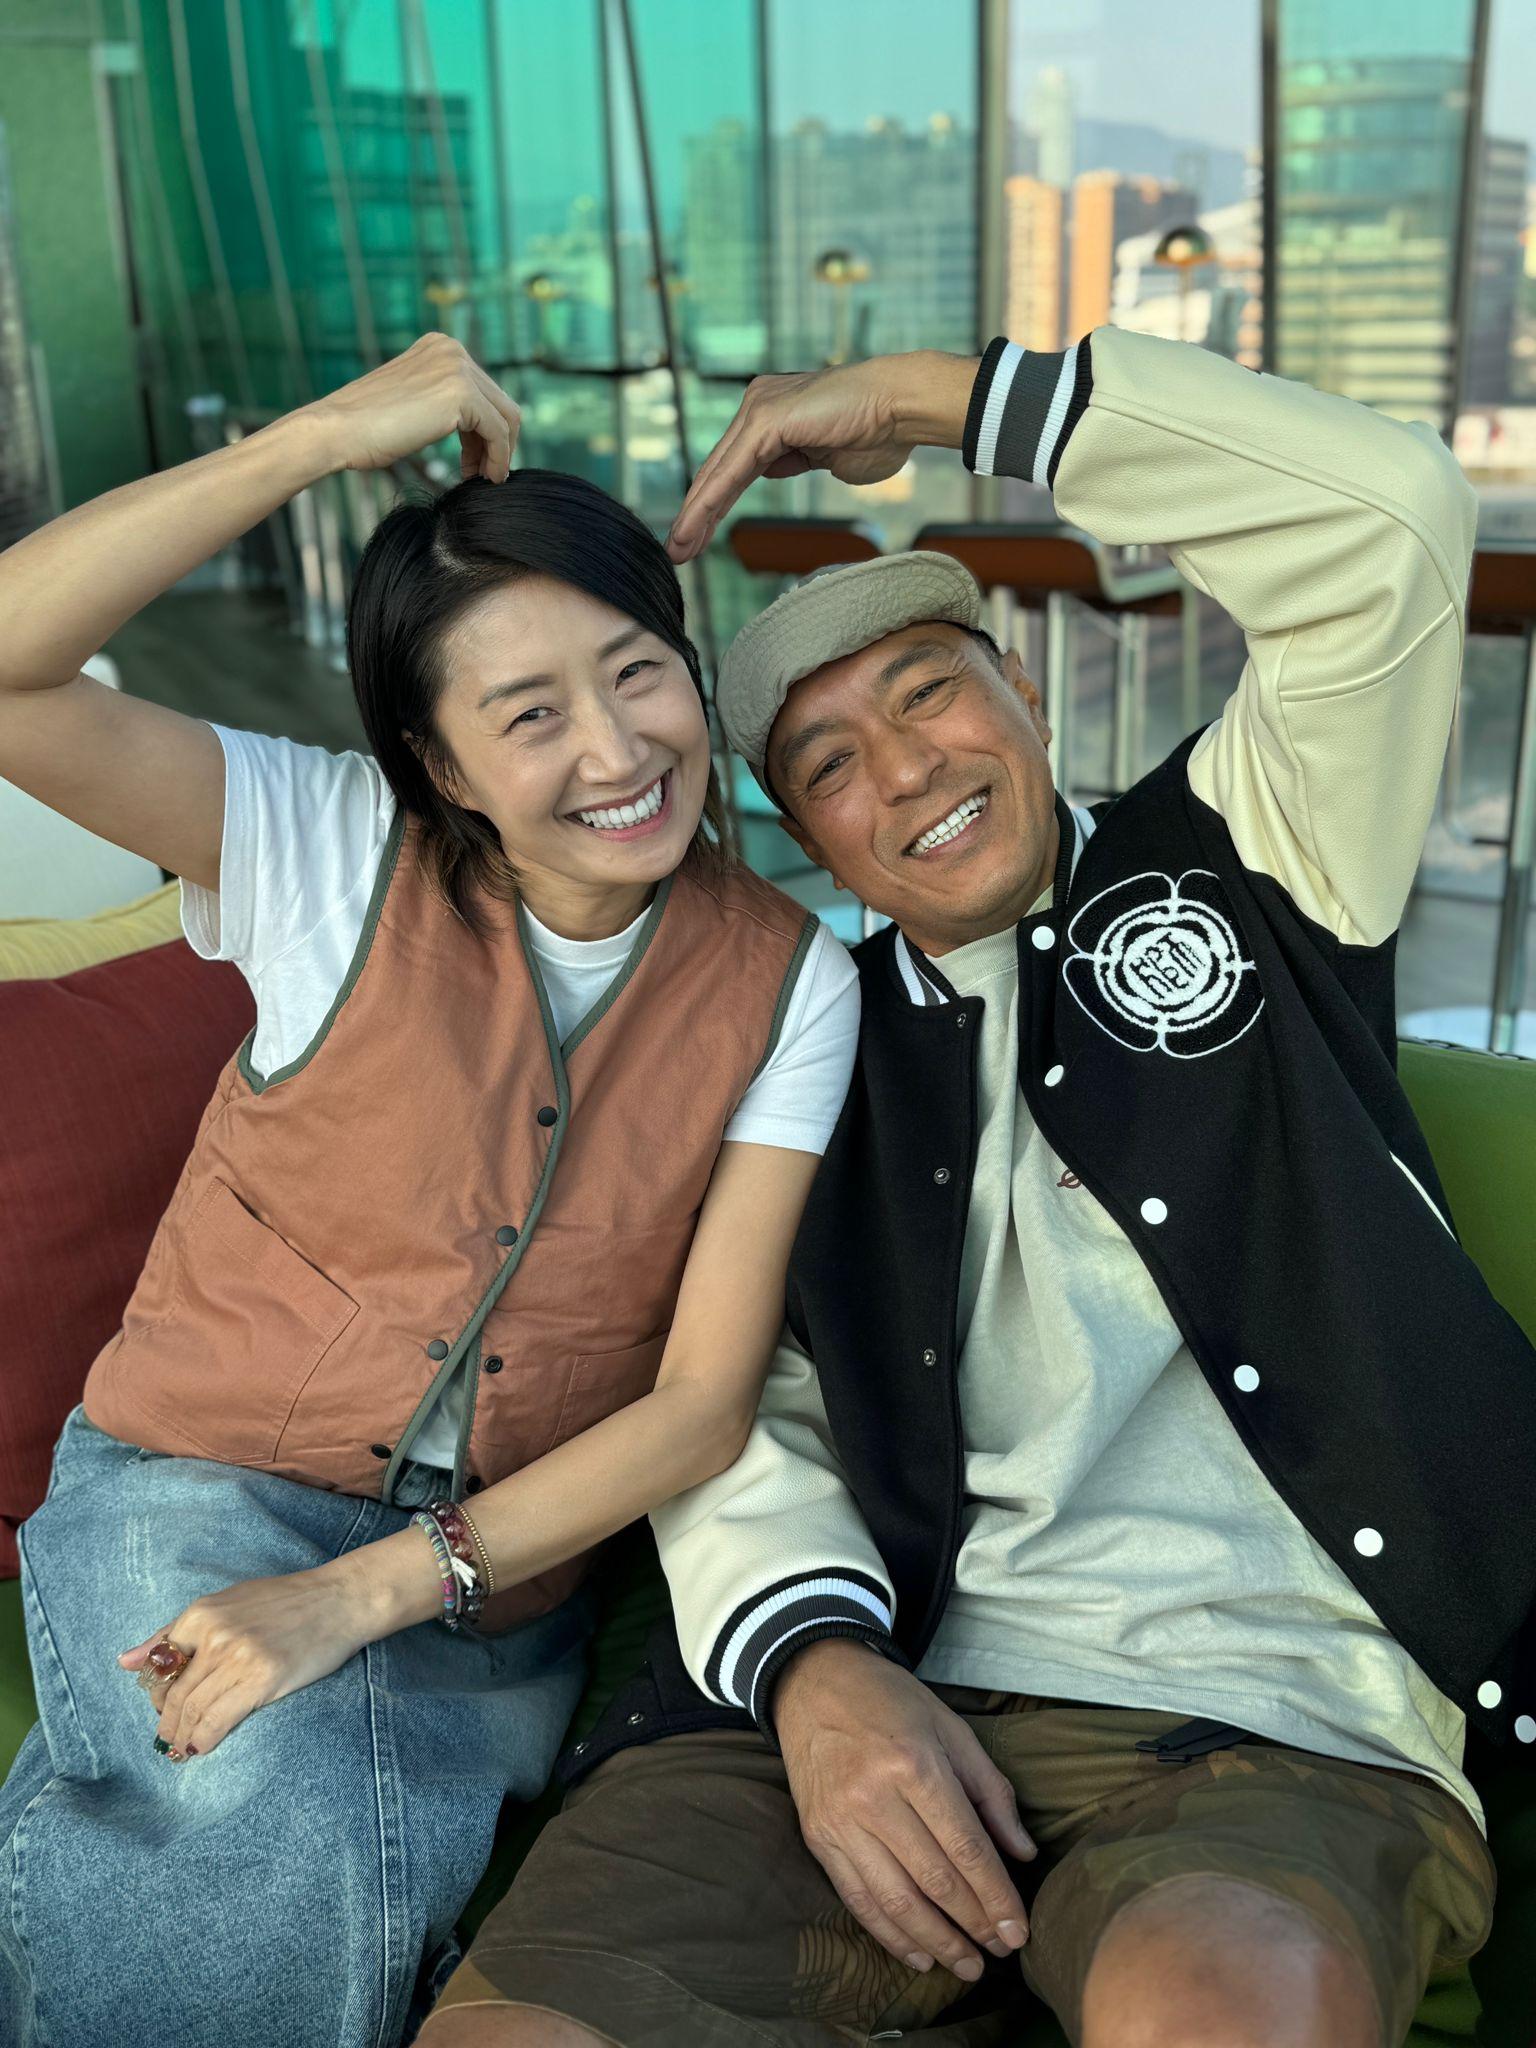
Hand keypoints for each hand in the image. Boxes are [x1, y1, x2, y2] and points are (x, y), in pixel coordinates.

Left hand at [118, 1562, 376, 1760]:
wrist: (338, 1600)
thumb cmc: (285, 1602)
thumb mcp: (227, 1603)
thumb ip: (175, 1632)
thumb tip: (125, 1662)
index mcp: (202, 1613)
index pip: (159, 1667)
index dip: (156, 1697)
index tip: (161, 1712)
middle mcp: (215, 1635)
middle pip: (175, 1694)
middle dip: (167, 1724)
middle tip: (168, 1741)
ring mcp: (238, 1658)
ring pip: (193, 1711)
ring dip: (182, 1737)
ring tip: (182, 1749)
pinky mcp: (261, 1680)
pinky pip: (218, 1720)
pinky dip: (204, 1739)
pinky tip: (202, 1747)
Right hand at [295, 332, 520, 483]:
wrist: (336, 430)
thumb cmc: (364, 426)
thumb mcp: (411, 401)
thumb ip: (440, 400)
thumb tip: (473, 423)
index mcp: (438, 346)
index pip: (483, 389)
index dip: (486, 429)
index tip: (475, 459)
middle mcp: (451, 348)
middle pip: (499, 401)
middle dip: (496, 441)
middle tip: (482, 473)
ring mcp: (457, 367)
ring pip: (505, 416)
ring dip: (500, 452)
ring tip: (484, 478)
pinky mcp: (461, 393)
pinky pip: (498, 431)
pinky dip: (498, 458)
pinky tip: (486, 477)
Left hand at [665, 349, 976, 562]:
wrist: (904, 407)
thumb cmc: (880, 432)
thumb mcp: (825, 456)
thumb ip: (793, 460)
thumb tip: (771, 468)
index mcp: (773, 413)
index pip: (733, 467)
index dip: (714, 504)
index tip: (699, 538)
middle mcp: (759, 405)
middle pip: (718, 469)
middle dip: (697, 514)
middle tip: (678, 551)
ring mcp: (759, 408)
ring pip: (718, 471)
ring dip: (696, 514)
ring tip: (680, 549)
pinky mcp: (765, 418)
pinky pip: (731, 470)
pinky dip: (710, 502)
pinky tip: (695, 528)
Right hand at [773, 1639, 1035, 1983]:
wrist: (813, 1681)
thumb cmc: (891, 1701)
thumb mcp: (951, 1728)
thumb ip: (990, 1791)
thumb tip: (1023, 1854)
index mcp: (914, 1764)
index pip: (966, 1849)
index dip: (997, 1897)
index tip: (1021, 1932)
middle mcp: (873, 1798)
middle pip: (935, 1881)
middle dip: (975, 1924)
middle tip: (1003, 1952)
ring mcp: (841, 1822)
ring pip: (897, 1901)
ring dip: (937, 1942)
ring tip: (969, 1966)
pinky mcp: (819, 1838)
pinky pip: (858, 1900)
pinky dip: (891, 1935)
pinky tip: (920, 1956)